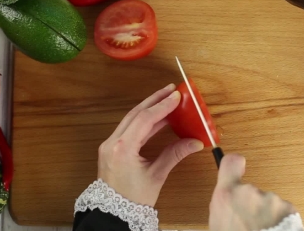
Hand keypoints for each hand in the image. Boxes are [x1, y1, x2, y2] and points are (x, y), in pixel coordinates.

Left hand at [97, 83, 203, 206]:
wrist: (112, 213)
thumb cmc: (132, 199)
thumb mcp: (156, 176)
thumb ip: (174, 155)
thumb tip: (194, 142)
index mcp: (123, 148)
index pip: (145, 119)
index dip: (162, 106)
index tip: (176, 96)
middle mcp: (113, 142)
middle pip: (135, 113)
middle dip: (155, 100)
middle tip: (171, 90)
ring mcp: (109, 144)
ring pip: (130, 118)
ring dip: (148, 108)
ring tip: (166, 99)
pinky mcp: (111, 148)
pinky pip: (128, 127)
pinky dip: (142, 120)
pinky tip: (156, 117)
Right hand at [209, 154, 296, 230]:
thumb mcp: (218, 226)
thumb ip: (225, 208)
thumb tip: (230, 204)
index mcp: (226, 196)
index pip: (231, 163)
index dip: (234, 164)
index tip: (237, 168)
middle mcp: (249, 192)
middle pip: (250, 191)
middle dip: (251, 206)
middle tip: (248, 226)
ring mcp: (271, 200)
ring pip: (268, 204)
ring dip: (267, 216)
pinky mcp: (289, 209)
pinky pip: (283, 212)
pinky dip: (280, 222)